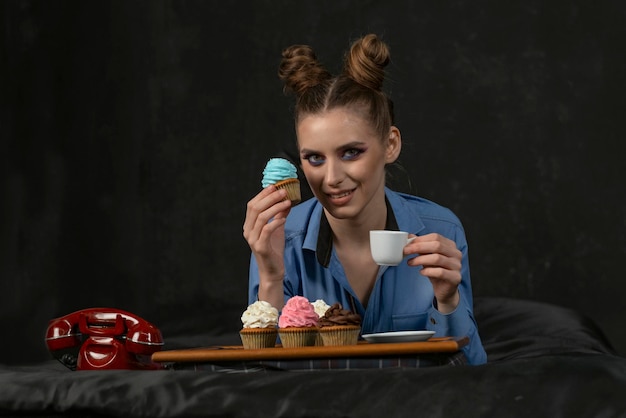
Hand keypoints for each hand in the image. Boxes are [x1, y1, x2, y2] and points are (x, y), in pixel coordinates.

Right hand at [243, 186, 291, 305]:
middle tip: (283, 191)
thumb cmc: (273, 249)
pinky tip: (284, 217)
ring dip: (275, 207)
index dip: (262, 194)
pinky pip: (267, 230)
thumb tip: (286, 200)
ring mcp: (253, 239)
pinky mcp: (260, 247)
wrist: (273, 270)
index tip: (275, 186)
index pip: (252, 205)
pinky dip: (276, 221)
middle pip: (255, 208)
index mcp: (249, 225)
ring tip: (287, 202)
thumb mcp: (277, 228)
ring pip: (261, 217)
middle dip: (270, 198)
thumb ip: (279, 215)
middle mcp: (248, 231)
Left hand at [403, 233, 461, 312]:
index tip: (408, 244)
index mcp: (450, 245)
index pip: (435, 237)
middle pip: (437, 245)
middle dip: (418, 247)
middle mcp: (455, 254)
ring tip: (410, 262)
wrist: (444, 289)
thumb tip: (409, 237)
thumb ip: (421, 247)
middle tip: (406, 251)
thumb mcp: (427, 256)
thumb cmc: (436, 271)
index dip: (420, 239)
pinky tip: (421, 272)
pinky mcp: (455, 277)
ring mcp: (457, 265)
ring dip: (420, 259)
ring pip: (437, 258)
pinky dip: (428, 271)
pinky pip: (440, 272)